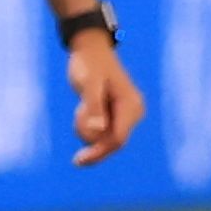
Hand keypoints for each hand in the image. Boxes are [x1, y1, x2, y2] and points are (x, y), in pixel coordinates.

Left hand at [66, 29, 142, 166]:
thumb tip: (96, 132)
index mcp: (132, 106)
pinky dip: (88, 124)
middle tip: (77, 110)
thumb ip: (93, 106)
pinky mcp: (118, 116)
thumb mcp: (88, 83)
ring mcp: (127, 116)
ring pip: (103, 139)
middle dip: (89, 134)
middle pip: (111, 143)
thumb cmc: (89, 63)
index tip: (78, 161)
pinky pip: (101, 132)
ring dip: (86, 127)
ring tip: (82, 104)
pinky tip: (85, 105)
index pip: (117, 140)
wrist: (90, 49)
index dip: (98, 152)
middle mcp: (134, 113)